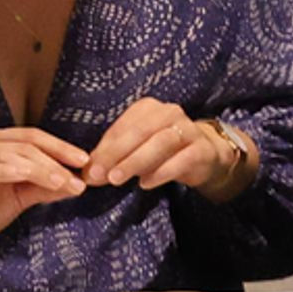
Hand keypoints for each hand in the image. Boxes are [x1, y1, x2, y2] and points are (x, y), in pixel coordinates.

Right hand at [0, 127, 92, 256]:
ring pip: (12, 155)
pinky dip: (10, 171)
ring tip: (61, 183)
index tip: (85, 161)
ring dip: (41, 169)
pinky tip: (27, 176)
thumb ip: (48, 187)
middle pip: (27, 145)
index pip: (35, 137)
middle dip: (56, 162)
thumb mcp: (22, 196)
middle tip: (77, 179)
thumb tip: (79, 184)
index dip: (61, 147)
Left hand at [86, 96, 248, 196]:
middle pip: (140, 132)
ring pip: (161, 142)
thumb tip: (87, 175)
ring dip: (136, 161)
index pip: (122, 126)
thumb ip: (112, 157)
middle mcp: (169, 113)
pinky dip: (162, 172)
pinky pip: (182, 159)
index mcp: (148, 108)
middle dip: (116, 154)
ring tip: (117, 179)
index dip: (104, 148)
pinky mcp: (202, 150)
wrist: (205, 155)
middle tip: (99, 175)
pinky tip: (145, 184)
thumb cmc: (162, 151)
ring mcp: (189, 129)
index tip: (89, 169)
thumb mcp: (135, 149)